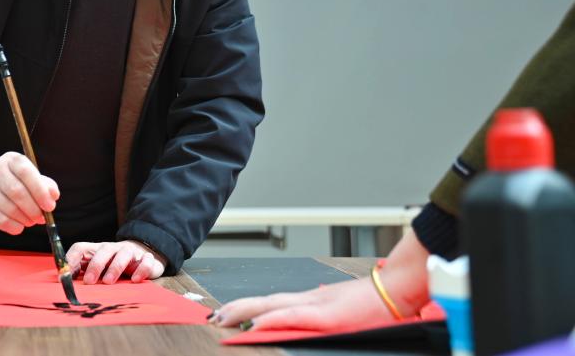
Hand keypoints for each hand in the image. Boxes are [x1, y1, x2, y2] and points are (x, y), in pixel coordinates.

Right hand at [0, 152, 58, 234]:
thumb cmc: (13, 185)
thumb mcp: (30, 179)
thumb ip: (45, 185)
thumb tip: (53, 195)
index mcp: (11, 160)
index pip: (25, 172)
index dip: (40, 191)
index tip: (50, 206)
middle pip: (17, 192)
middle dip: (33, 209)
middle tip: (41, 218)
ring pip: (10, 208)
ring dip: (25, 219)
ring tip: (31, 221)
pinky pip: (1, 220)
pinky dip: (15, 226)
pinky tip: (19, 225)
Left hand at [65, 240, 166, 283]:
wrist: (143, 253)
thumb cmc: (114, 264)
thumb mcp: (97, 267)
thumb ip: (81, 272)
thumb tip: (63, 280)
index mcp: (97, 250)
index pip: (81, 248)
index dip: (71, 258)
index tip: (65, 274)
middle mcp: (113, 249)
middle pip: (104, 250)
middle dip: (95, 265)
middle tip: (89, 281)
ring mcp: (131, 252)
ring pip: (124, 253)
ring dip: (115, 267)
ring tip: (108, 282)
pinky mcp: (146, 258)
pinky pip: (145, 260)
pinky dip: (141, 268)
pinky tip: (136, 280)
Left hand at [210, 230, 430, 330]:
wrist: (401, 288)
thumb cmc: (378, 303)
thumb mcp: (344, 310)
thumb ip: (324, 315)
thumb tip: (308, 321)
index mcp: (313, 301)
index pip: (273, 303)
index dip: (249, 308)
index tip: (229, 313)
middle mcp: (310, 299)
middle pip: (265, 302)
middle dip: (237, 310)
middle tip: (213, 316)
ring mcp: (317, 306)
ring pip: (272, 307)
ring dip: (245, 313)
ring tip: (222, 318)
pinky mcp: (328, 316)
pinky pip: (293, 317)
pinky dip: (272, 319)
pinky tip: (256, 324)